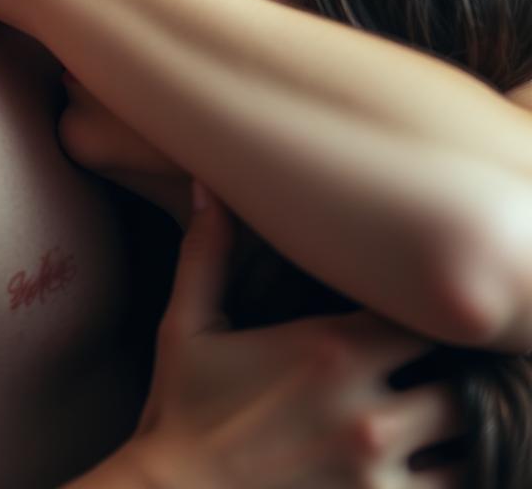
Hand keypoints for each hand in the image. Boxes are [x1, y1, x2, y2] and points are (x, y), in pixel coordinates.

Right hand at [127, 188, 463, 487]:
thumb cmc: (179, 413)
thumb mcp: (186, 326)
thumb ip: (207, 252)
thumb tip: (204, 184)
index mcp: (329, 350)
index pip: (422, 318)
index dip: (424, 320)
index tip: (405, 326)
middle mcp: (363, 409)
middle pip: (457, 381)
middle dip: (447, 380)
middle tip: (424, 380)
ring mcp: (372, 470)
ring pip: (463, 444)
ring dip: (453, 435)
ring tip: (427, 429)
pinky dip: (440, 479)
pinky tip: (412, 468)